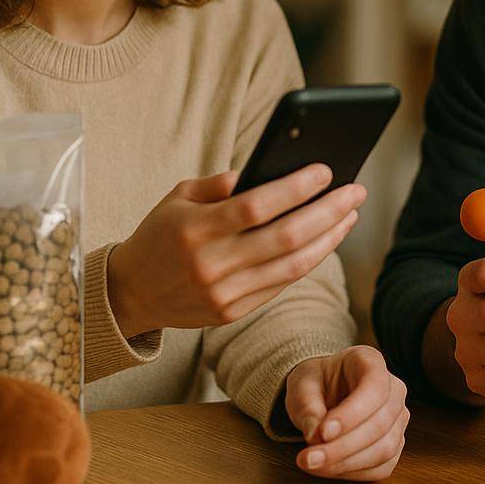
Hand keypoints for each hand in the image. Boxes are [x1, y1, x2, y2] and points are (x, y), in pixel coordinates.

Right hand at [108, 164, 363, 335]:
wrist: (129, 293)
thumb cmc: (160, 234)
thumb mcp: (178, 197)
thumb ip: (220, 184)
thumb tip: (266, 173)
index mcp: (196, 229)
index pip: (258, 206)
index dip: (296, 188)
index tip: (326, 171)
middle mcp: (212, 264)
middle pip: (286, 237)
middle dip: (328, 212)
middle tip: (355, 191)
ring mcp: (224, 293)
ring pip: (292, 266)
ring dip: (329, 239)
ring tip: (350, 215)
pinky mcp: (232, 313)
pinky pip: (281, 284)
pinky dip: (308, 261)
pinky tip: (326, 240)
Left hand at [284, 346, 407, 480]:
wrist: (324, 393)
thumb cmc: (316, 383)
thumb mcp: (302, 385)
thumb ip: (307, 406)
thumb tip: (314, 436)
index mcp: (371, 362)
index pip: (375, 387)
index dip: (352, 414)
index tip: (323, 433)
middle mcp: (394, 389)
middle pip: (380, 423)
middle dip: (342, 447)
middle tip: (308, 458)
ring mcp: (398, 419)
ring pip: (385, 449)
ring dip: (347, 463)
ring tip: (313, 465)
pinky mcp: (395, 445)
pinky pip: (382, 466)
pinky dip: (354, 473)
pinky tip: (329, 469)